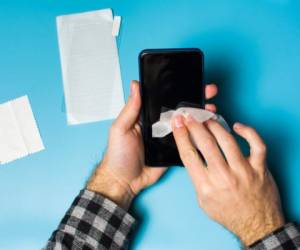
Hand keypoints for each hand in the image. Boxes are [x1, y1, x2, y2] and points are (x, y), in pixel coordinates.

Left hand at [88, 80, 217, 208]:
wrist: (125, 181)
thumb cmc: (119, 154)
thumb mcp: (120, 129)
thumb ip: (130, 109)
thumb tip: (135, 85)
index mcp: (147, 115)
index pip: (164, 98)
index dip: (178, 88)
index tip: (192, 80)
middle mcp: (160, 123)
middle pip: (180, 108)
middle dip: (196, 98)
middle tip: (209, 90)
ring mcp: (169, 137)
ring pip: (187, 123)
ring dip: (201, 114)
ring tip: (213, 108)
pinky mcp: (175, 150)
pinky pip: (189, 140)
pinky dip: (199, 134)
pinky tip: (209, 126)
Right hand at [171, 116, 284, 245]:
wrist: (256, 226)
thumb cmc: (229, 213)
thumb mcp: (203, 201)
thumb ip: (197, 178)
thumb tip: (193, 154)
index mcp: (206, 187)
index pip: (189, 155)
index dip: (180, 135)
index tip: (177, 123)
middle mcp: (224, 178)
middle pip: (205, 144)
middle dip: (194, 126)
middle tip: (189, 116)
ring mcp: (243, 172)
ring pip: (227, 140)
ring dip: (215, 126)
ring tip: (208, 120)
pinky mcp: (260, 168)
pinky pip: (256, 144)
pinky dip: (248, 132)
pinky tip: (237, 126)